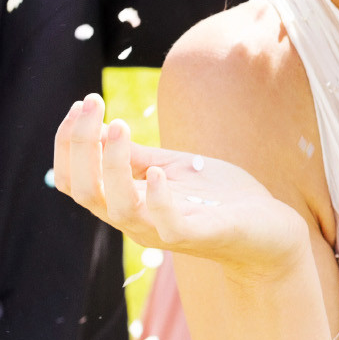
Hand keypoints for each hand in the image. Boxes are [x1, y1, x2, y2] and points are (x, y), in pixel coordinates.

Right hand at [52, 94, 311, 282]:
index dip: (68, 144)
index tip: (79, 104)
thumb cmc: (219, 198)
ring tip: (117, 127)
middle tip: (91, 104)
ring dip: (112, 165)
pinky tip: (157, 172)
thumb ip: (138, 156)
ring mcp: (164, 231)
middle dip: (80, 146)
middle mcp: (137, 221)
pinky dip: (159, 200)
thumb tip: (100, 129)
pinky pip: (168, 226)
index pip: (76, 181)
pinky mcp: (200, 236)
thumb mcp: (173, 167)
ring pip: (119, 208)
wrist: (270, 231)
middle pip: (86, 192)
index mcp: (127, 202)